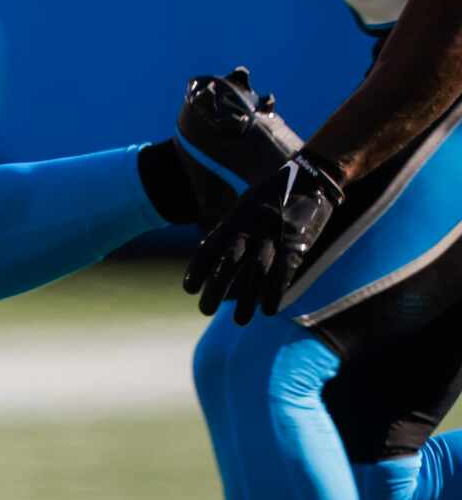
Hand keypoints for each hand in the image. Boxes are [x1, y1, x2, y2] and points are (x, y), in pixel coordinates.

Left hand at [185, 150, 345, 323]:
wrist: (311, 178)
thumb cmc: (273, 193)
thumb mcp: (244, 205)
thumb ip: (229, 227)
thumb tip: (212, 248)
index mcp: (234, 219)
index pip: (209, 248)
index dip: (197, 270)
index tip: (188, 289)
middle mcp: (251, 228)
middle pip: (228, 264)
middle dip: (215, 289)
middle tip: (203, 311)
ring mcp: (274, 236)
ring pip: (256, 273)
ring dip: (246, 300)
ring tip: (239, 321)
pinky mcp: (298, 244)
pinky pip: (284, 273)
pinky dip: (275, 292)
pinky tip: (268, 310)